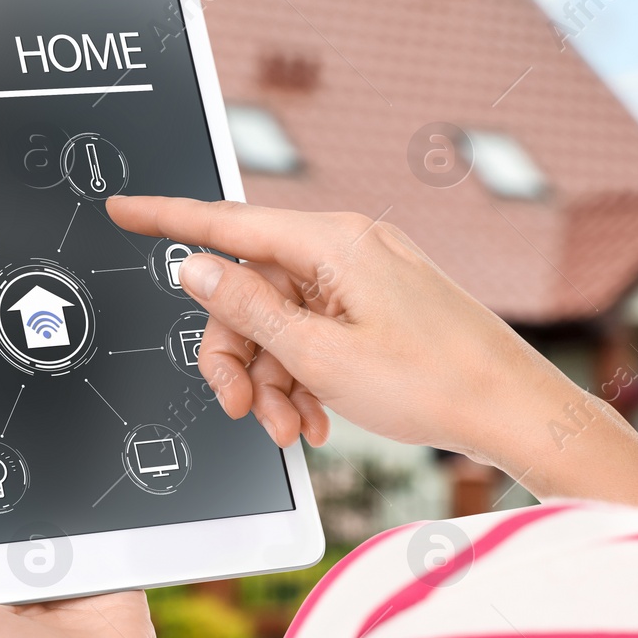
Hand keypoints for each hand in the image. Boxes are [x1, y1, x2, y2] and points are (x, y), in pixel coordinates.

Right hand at [107, 196, 637, 505]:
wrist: (513, 410)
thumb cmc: (434, 382)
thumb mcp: (320, 355)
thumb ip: (248, 310)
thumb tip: (194, 268)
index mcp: (332, 243)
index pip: (227, 222)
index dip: (168, 219)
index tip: (123, 209)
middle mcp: (348, 247)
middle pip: (250, 289)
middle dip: (240, 356)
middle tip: (245, 411)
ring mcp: (366, 275)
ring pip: (282, 319)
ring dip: (274, 378)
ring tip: (293, 428)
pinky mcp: (380, 303)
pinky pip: (317, 329)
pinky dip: (305, 374)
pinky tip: (317, 417)